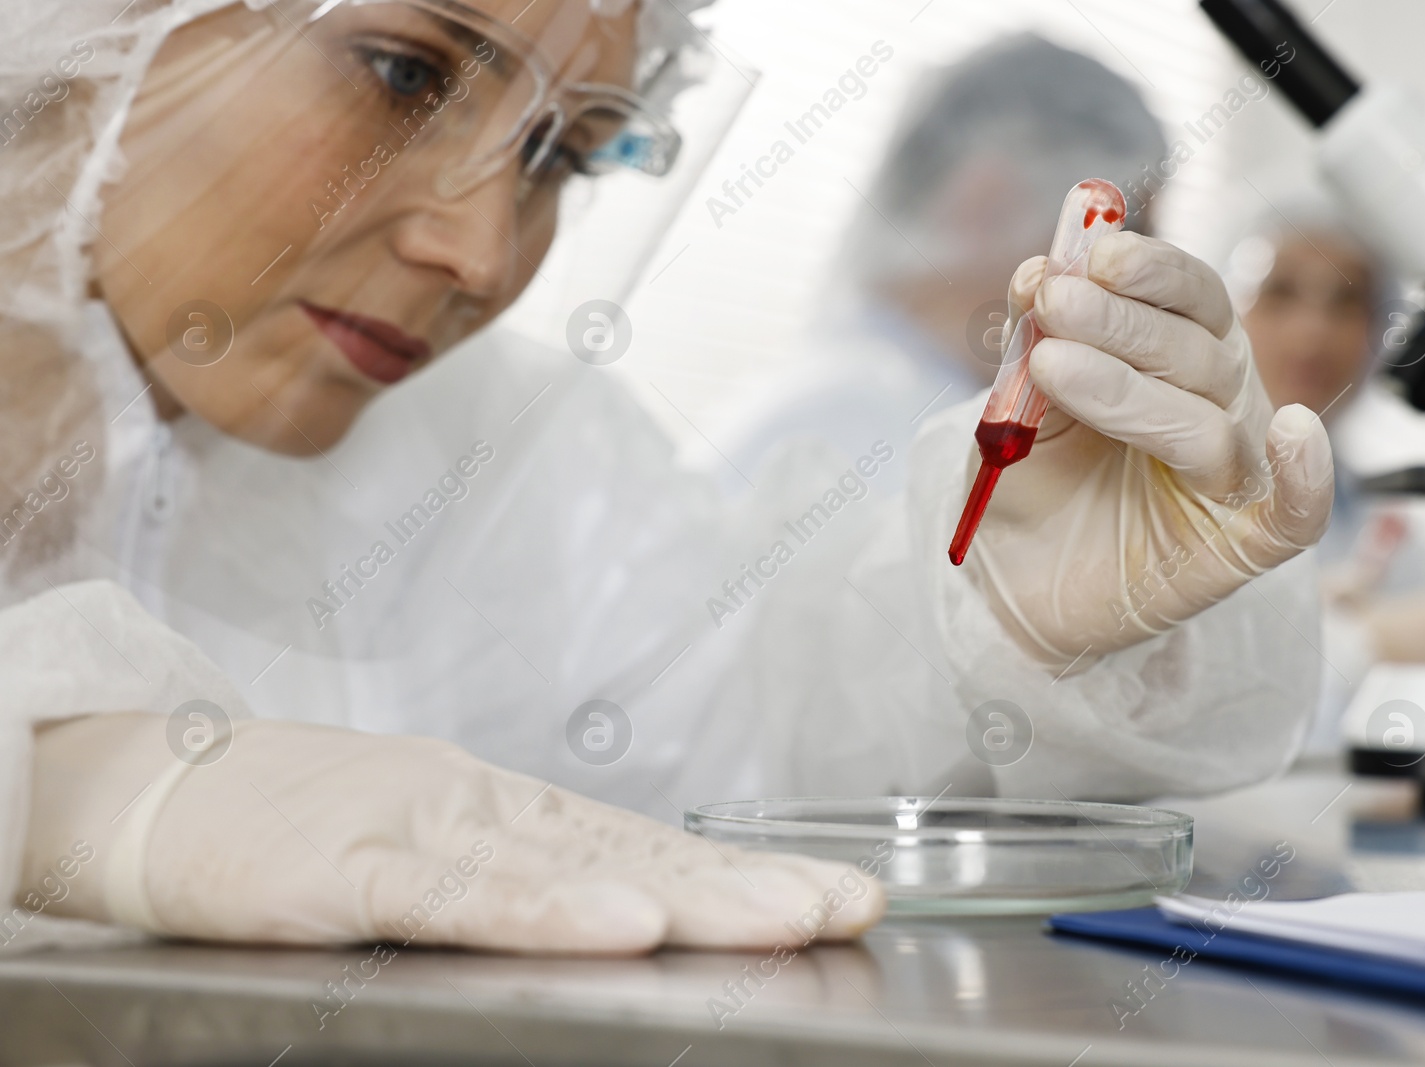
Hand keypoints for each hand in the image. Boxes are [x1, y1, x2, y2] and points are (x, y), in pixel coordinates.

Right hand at [25, 713, 884, 953]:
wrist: (151, 786)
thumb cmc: (293, 823)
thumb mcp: (424, 845)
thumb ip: (515, 874)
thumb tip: (621, 899)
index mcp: (502, 809)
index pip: (643, 844)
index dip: (739, 872)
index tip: (830, 890)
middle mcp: (479, 809)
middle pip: (631, 852)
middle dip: (744, 885)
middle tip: (844, 905)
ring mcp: (414, 833)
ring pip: (566, 867)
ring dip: (679, 896)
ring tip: (777, 919)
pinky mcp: (343, 871)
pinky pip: (451, 895)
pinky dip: (536, 907)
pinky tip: (610, 921)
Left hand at [969, 232, 1333, 667]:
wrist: (1012, 583)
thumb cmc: (1033, 487)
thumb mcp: (1019, 400)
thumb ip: (1035, 338)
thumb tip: (1038, 273)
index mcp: (1182, 358)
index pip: (1190, 296)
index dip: (1150, 270)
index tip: (1093, 253)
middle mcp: (1222, 405)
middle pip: (1196, 350)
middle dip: (1120, 321)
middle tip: (1054, 302)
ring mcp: (1233, 476)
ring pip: (1204, 420)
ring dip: (1125, 387)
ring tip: (1051, 366)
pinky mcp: (1240, 548)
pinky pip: (1295, 514)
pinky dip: (1306, 476)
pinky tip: (1293, 431)